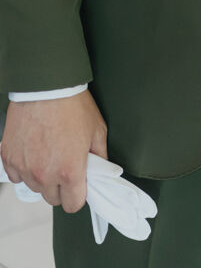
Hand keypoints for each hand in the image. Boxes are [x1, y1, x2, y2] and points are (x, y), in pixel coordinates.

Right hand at [0, 91, 107, 212]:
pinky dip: (24, 168)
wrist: (46, 86)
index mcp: (70, 171)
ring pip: (35, 187)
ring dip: (42, 177)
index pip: (73, 204)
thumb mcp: (97, 130)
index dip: (78, 195)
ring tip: (49, 153)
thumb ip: (100, 157)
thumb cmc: (72, 105)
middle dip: (61, 186)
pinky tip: (33, 152)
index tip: (79, 185)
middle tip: (65, 164)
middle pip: (53, 198)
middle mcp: (45, 174)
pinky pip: (16, 176)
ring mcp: (25, 167)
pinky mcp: (9, 158)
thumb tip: (101, 172)